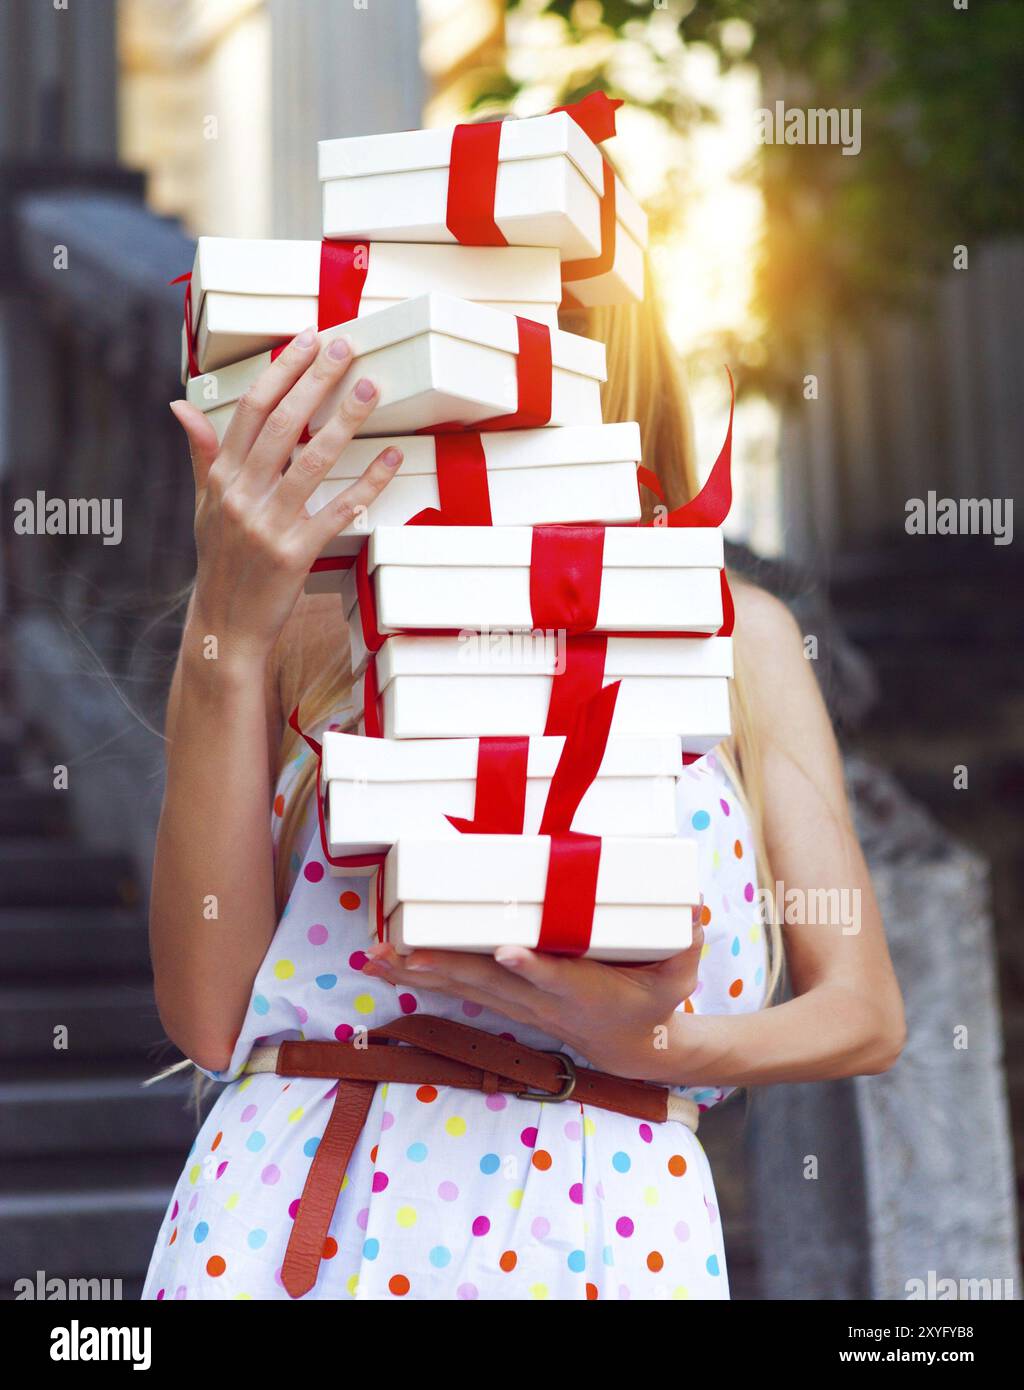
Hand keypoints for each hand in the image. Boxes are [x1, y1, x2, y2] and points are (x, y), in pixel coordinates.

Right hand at [170, 328, 401, 664]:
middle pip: (281, 425)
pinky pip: (337, 511)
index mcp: (221, 477)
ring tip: (371, 388)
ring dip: (344, 421)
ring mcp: (267, 525)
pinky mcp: (295, 555)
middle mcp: (241, 496)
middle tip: (345, 347)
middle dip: (314, 380)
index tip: (307, 338)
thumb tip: (181, 405)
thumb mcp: (204, 505)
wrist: (227, 625)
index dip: (281, 370)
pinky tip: (390, 458)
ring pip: (310, 461)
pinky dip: (368, 484)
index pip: (250, 409)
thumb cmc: (221, 561)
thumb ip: (202, 454)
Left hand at [362, 904, 704, 1078]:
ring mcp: (518, 1004)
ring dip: (417, 971)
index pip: (556, 977)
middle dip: (442, 966)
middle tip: (400, 951)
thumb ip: (684, 943)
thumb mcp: (680, 974)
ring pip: (462, 985)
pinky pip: (458, 988)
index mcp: (583, 989)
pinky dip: (421, 976)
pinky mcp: (506, 1002)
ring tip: (374, 956)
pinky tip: (386, 964)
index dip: (532, 968)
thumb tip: (692, 910)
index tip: (508, 953)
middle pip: (487, 983)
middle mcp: (541, 999)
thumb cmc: (657, 1002)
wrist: (636, 1050)